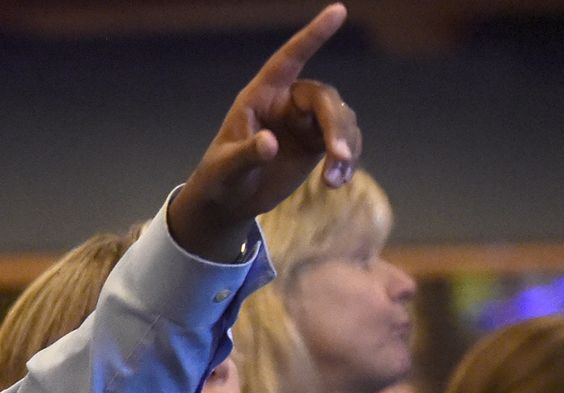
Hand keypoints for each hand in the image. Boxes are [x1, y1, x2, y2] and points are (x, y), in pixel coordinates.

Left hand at [168, 4, 361, 260]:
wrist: (227, 202)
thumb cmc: (218, 178)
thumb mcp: (225, 168)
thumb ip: (246, 154)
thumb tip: (270, 143)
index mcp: (260, 96)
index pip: (288, 59)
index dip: (312, 36)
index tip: (338, 10)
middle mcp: (287, 103)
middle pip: (323, 99)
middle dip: (335, 126)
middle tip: (337, 156)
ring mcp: (305, 122)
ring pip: (340, 121)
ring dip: (344, 148)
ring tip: (334, 180)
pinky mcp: (317, 143)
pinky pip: (343, 143)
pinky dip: (345, 161)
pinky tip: (336, 183)